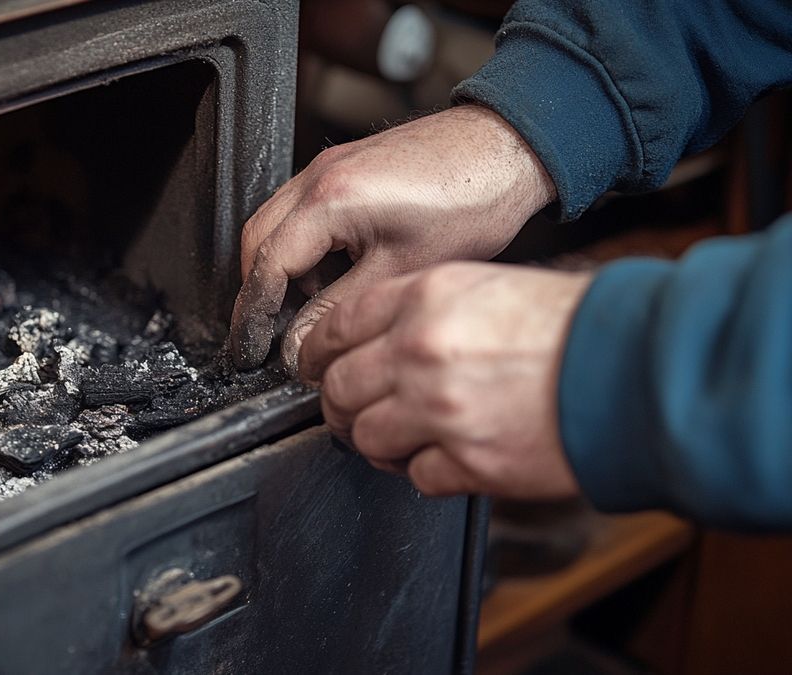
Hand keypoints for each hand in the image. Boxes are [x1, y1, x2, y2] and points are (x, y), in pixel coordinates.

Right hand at [229, 105, 554, 371]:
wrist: (509, 149)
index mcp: (330, 199)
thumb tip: (300, 342)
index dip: (254, 314)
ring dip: (281, 270)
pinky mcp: (345, 167)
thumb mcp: (402, 271)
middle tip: (271, 335)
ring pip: (275, 226)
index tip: (253, 347)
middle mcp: (319, 175)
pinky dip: (304, 247)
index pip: (267, 265)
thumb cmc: (472, 197)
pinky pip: (301, 211)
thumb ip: (340, 309)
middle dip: (259, 291)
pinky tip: (334, 274)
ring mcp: (329, 167)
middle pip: (257, 242)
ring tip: (309, 309)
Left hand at [298, 262, 591, 498]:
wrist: (632, 368)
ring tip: (398, 438)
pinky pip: (415, 475)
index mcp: (425, 298)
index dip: (319, 352)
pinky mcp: (469, 461)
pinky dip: (424, 470)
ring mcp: (440, 409)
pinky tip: (444, 456)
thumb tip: (380, 336)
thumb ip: (425, 307)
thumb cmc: (572, 325)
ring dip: (376, 441)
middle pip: (339, 386)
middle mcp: (421, 351)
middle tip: (350, 410)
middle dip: (338, 403)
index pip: (337, 327)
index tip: (319, 366)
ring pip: (366, 435)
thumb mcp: (489, 285)